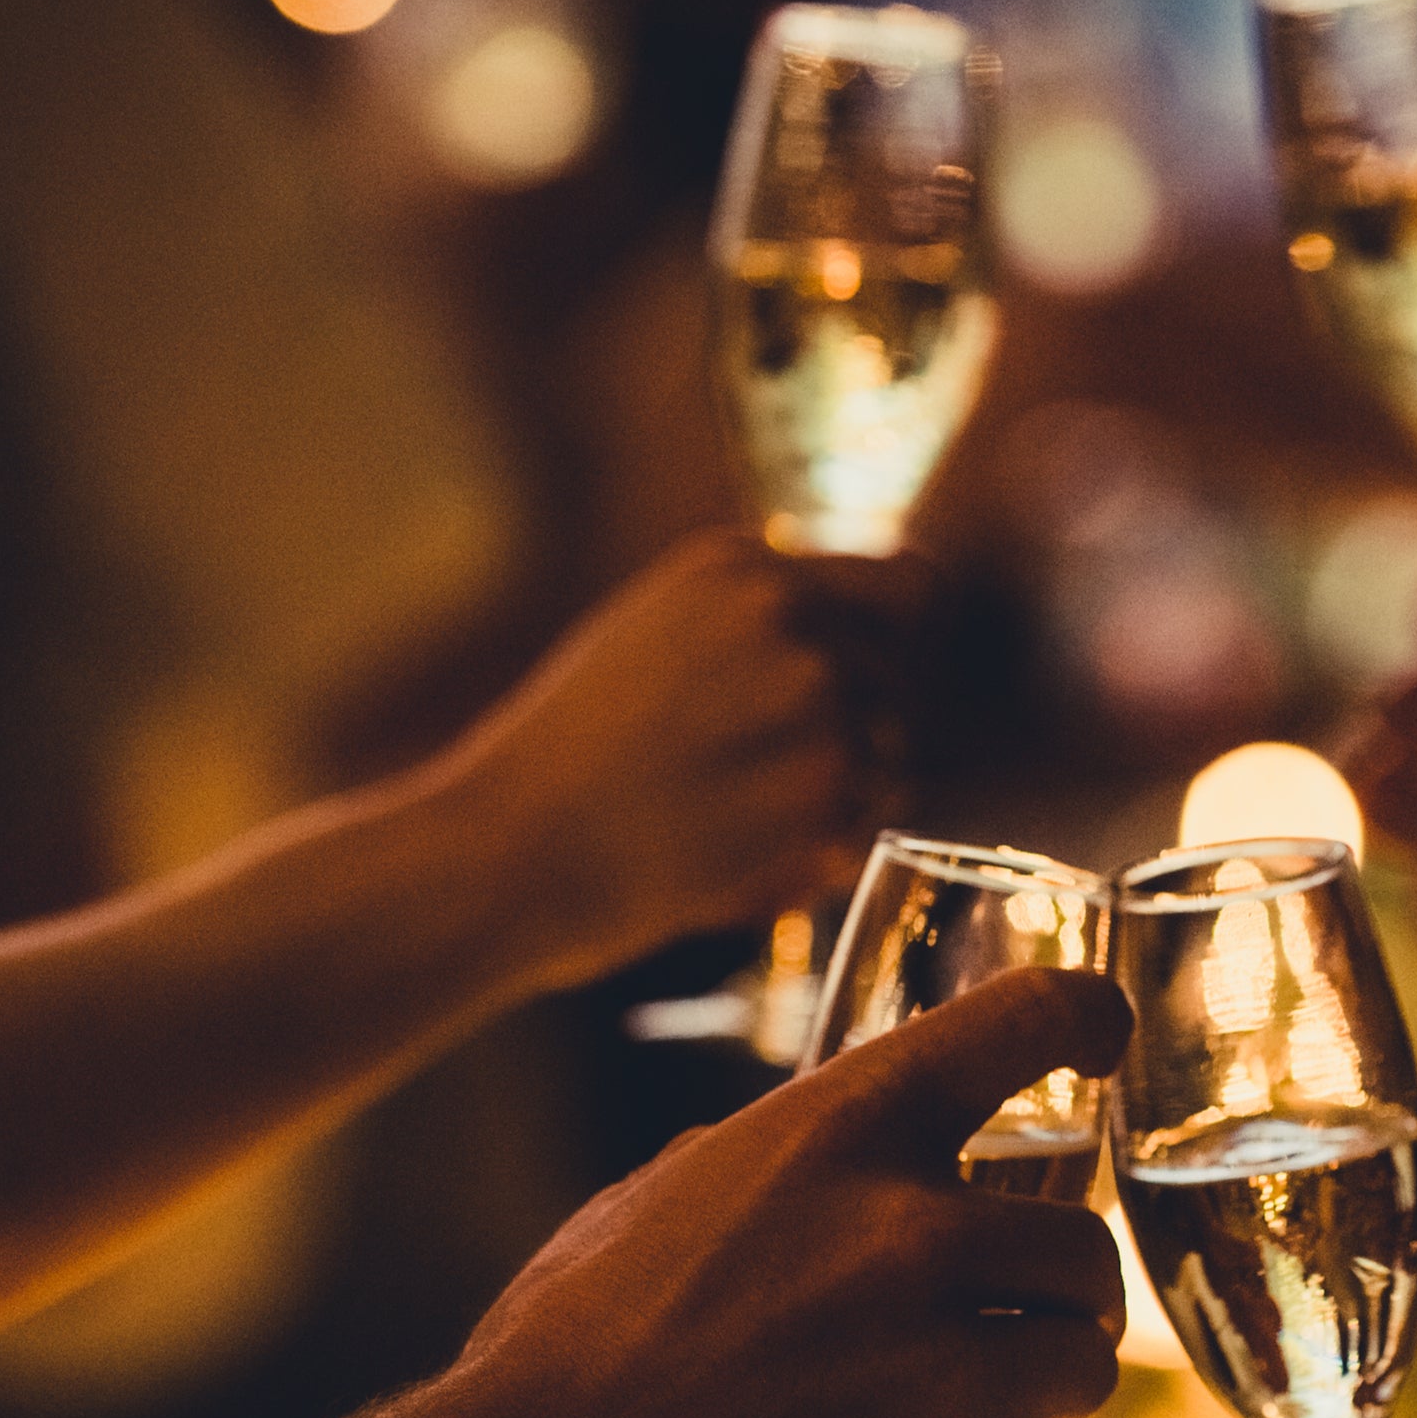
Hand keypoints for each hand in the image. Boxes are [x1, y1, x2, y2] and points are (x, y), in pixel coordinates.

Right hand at [430, 967, 1130, 1417]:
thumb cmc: (573, 1351)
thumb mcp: (667, 1196)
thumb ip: (784, 1164)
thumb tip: (844, 1161)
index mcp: (842, 1135)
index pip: (1021, 1020)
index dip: (1083, 1015)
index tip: (1101, 1034)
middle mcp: (916, 1234)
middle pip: (1085, 1243)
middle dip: (1057, 1287)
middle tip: (1015, 1317)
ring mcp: (949, 1365)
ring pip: (1085, 1359)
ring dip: (1036, 1383)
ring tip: (952, 1408)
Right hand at [433, 531, 918, 987]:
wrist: (508, 849)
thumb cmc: (568, 756)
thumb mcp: (654, 633)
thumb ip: (759, 620)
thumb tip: (876, 628)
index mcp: (745, 567)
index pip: (908, 583)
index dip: (894, 643)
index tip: (861, 682)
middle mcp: (790, 617)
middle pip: (903, 678)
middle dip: (860, 727)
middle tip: (760, 774)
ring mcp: (814, 701)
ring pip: (891, 753)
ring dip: (843, 793)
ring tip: (736, 812)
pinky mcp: (824, 789)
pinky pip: (868, 823)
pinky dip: (823, 849)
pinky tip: (740, 850)